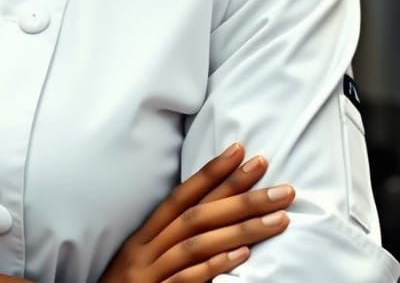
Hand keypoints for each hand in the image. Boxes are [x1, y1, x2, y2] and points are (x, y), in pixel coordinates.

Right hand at [98, 144, 294, 282]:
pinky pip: (187, 278)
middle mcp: (146, 248)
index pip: (182, 195)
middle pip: (196, 214)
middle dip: (239, 194)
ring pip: (197, 242)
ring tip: (280, 218)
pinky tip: (243, 255)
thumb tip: (207, 220)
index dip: (211, 172)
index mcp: (144, 236)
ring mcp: (151, 273)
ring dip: (241, 228)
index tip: (242, 151)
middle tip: (280, 183)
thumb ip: (168, 242)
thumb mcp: (140, 261)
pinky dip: (214, 266)